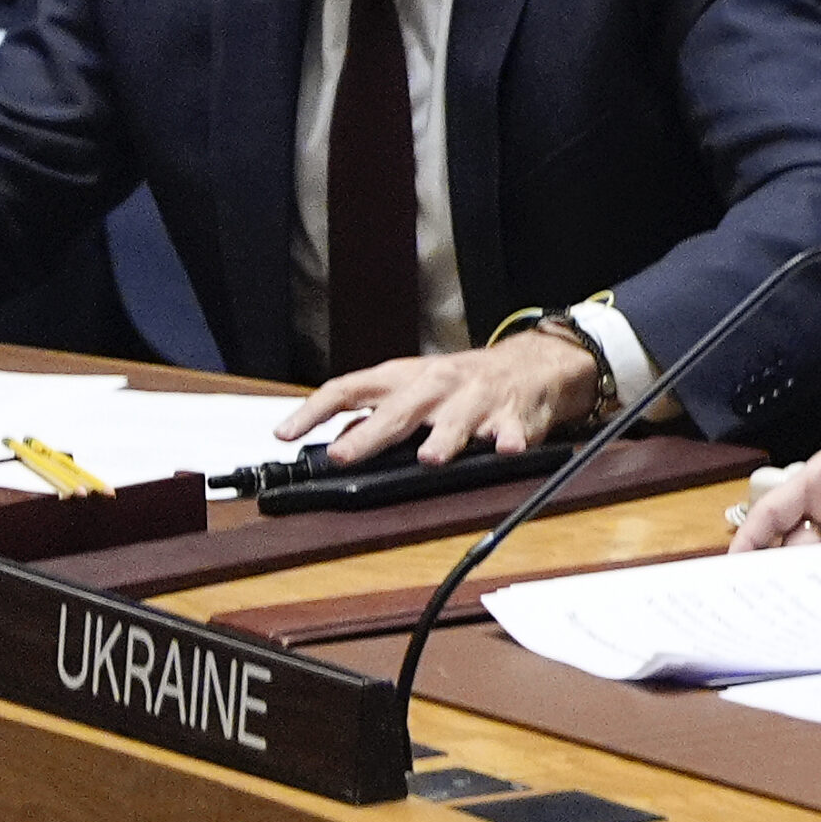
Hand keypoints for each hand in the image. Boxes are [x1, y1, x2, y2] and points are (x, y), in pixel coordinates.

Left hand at [272, 330, 601, 464]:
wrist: (537, 364)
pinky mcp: (516, 415)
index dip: (314, 411)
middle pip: (399, 409)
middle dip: (373, 433)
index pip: (349, 389)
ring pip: (458, 419)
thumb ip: (376, 415)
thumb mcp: (415, 391)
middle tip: (345, 455)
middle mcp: (437, 385)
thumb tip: (336, 440)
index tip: (284, 433)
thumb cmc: (467, 381)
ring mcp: (477, 399)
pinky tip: (506, 449)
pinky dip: (510, 439)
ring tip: (431, 458)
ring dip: (444, 438)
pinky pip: (513, 429)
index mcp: (406, 379)